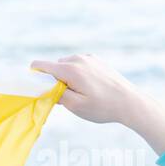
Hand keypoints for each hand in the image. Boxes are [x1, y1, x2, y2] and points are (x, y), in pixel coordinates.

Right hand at [30, 53, 164, 155]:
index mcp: (70, 70)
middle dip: (53, 80)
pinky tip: (88, 88)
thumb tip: (43, 87)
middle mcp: (78, 59)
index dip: (34, 77)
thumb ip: (55, 94)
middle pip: (53, 67)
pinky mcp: (96, 60)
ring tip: (80, 93)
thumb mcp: (75, 106)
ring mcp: (89, 58)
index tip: (38, 90)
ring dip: (65, 78)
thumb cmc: (102, 107)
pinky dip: (76, 75)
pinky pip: (77, 65)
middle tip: (66, 97)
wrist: (130, 102)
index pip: (41, 65)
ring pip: (65, 65)